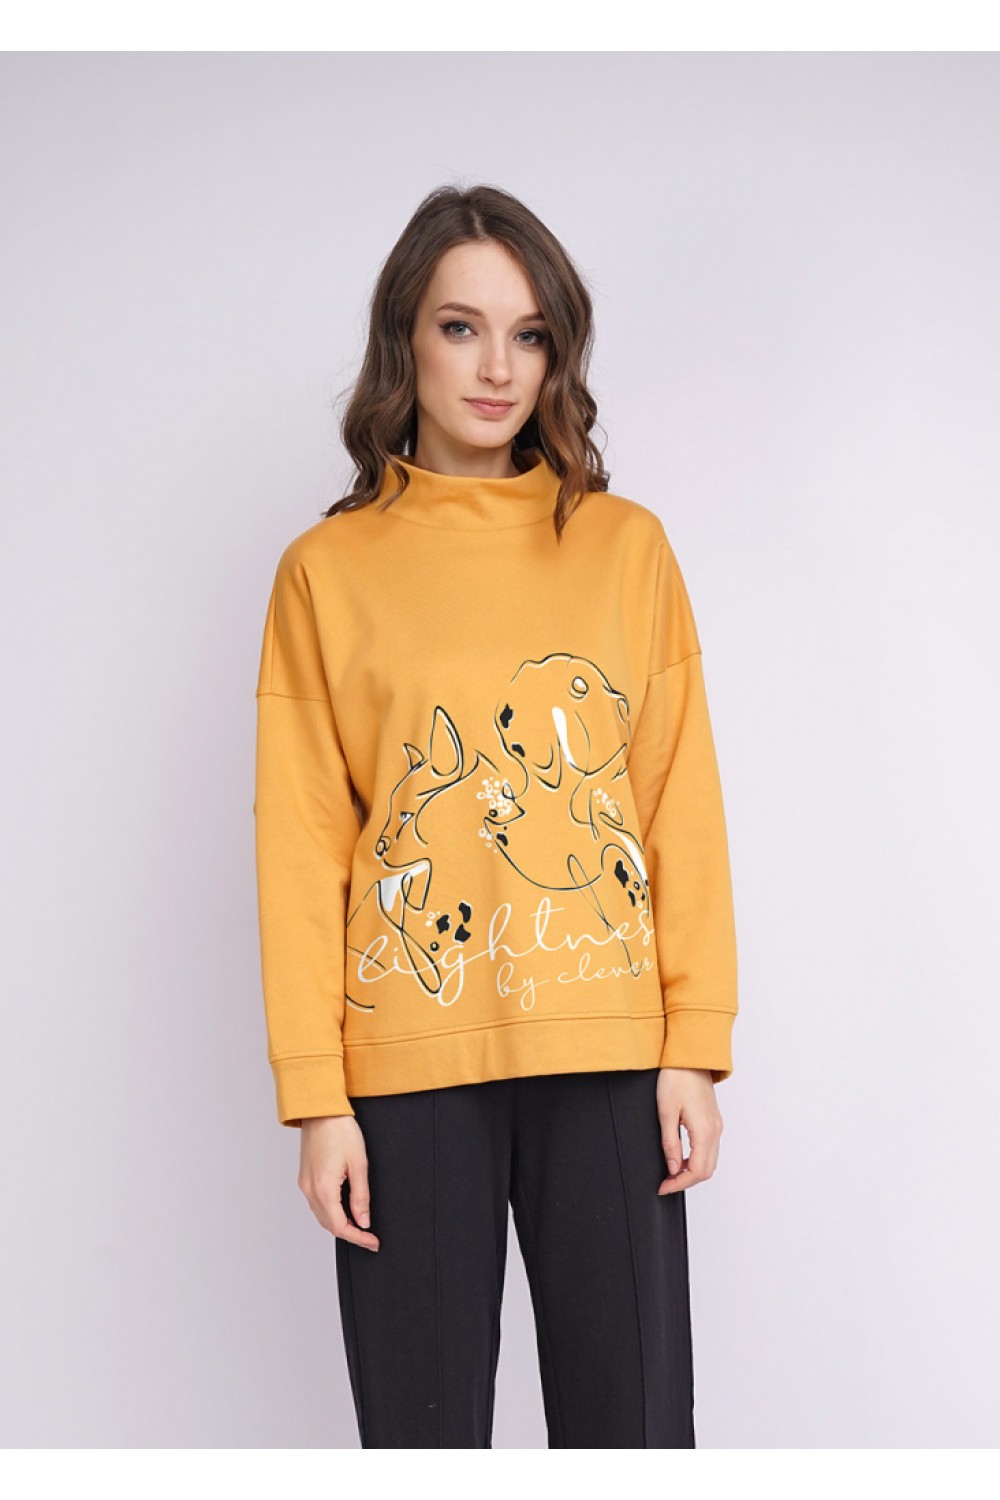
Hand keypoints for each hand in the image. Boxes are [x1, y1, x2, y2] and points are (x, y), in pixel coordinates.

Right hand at [298, 1115, 380, 1250]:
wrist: (320, 1109)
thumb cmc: (340, 1130)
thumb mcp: (359, 1164)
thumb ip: (361, 1196)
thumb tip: (363, 1221)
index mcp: (323, 1189)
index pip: (340, 1226)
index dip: (358, 1238)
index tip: (373, 1242)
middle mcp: (310, 1190)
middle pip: (329, 1224)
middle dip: (350, 1233)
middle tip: (370, 1237)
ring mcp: (305, 1184)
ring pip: (321, 1216)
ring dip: (339, 1224)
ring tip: (360, 1225)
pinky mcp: (305, 1177)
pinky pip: (316, 1204)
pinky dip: (330, 1212)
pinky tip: (344, 1209)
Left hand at [655, 1067, 723, 1193]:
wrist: (690, 1056)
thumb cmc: (676, 1078)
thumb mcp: (666, 1112)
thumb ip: (670, 1143)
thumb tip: (672, 1167)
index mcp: (704, 1131)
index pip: (697, 1171)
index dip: (680, 1183)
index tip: (663, 1187)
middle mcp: (715, 1131)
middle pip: (707, 1170)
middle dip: (686, 1181)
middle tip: (666, 1183)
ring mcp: (717, 1126)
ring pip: (710, 1161)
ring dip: (692, 1171)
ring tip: (671, 1171)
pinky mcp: (713, 1120)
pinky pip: (710, 1149)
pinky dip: (697, 1159)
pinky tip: (681, 1156)